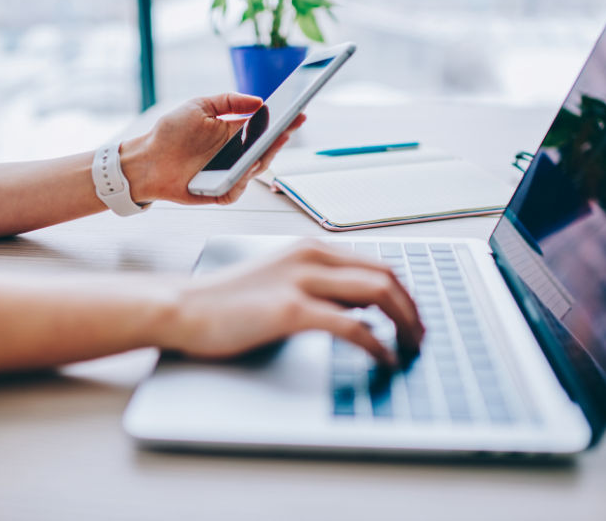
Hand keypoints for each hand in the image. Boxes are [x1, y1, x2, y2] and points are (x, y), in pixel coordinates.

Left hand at [120, 93, 305, 204]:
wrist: (147, 159)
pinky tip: (246, 169)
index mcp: (234, 133)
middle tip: (289, 127)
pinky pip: (237, 189)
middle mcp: (235, 154)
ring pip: (255, 169)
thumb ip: (229, 101)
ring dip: (265, 157)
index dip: (283, 121)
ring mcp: (229, 174)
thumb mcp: (200, 106)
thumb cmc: (171, 132)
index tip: (298, 111)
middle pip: (266, 149)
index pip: (265, 127)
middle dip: (280, 138)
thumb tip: (259, 101)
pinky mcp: (219, 191)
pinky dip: (243, 181)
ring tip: (272, 143)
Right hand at [158, 240, 423, 365]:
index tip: (413, 316)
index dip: (404, 292)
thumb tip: (360, 306)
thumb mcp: (280, 279)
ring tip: (411, 347)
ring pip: (378, 293)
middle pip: (386, 275)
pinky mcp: (291, 310)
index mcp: (311, 248)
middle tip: (421, 335)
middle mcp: (312, 257)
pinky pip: (352, 325)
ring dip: (405, 322)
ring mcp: (302, 281)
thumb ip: (318, 285)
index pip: (376, 264)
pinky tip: (383, 358)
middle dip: (413, 307)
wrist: (184, 307)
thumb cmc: (227, 300)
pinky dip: (377, 343)